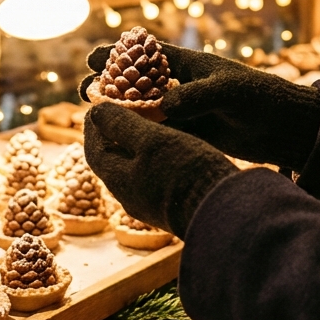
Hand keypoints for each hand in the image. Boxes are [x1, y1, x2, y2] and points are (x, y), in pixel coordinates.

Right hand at [80, 40, 319, 170]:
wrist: (285, 128)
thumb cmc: (260, 98)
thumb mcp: (228, 92)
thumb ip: (195, 97)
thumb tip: (163, 107)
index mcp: (189, 65)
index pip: (147, 55)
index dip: (118, 54)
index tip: (91, 58)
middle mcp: (182, 85)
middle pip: (137, 83)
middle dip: (109, 85)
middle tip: (84, 93)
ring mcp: (185, 110)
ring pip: (143, 110)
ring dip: (118, 113)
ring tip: (91, 120)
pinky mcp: (190, 133)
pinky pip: (157, 132)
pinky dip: (137, 134)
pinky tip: (117, 142)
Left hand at [84, 103, 237, 236]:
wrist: (224, 216)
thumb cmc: (185, 174)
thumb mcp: (152, 140)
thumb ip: (122, 126)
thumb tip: (95, 112)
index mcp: (119, 181)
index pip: (94, 151)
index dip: (94, 126)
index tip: (100, 104)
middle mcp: (131, 198)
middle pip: (115, 162)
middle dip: (116, 136)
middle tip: (124, 110)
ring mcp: (153, 206)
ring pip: (137, 171)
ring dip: (138, 147)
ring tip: (150, 124)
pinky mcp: (174, 207)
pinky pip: (157, 178)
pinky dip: (156, 158)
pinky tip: (173, 148)